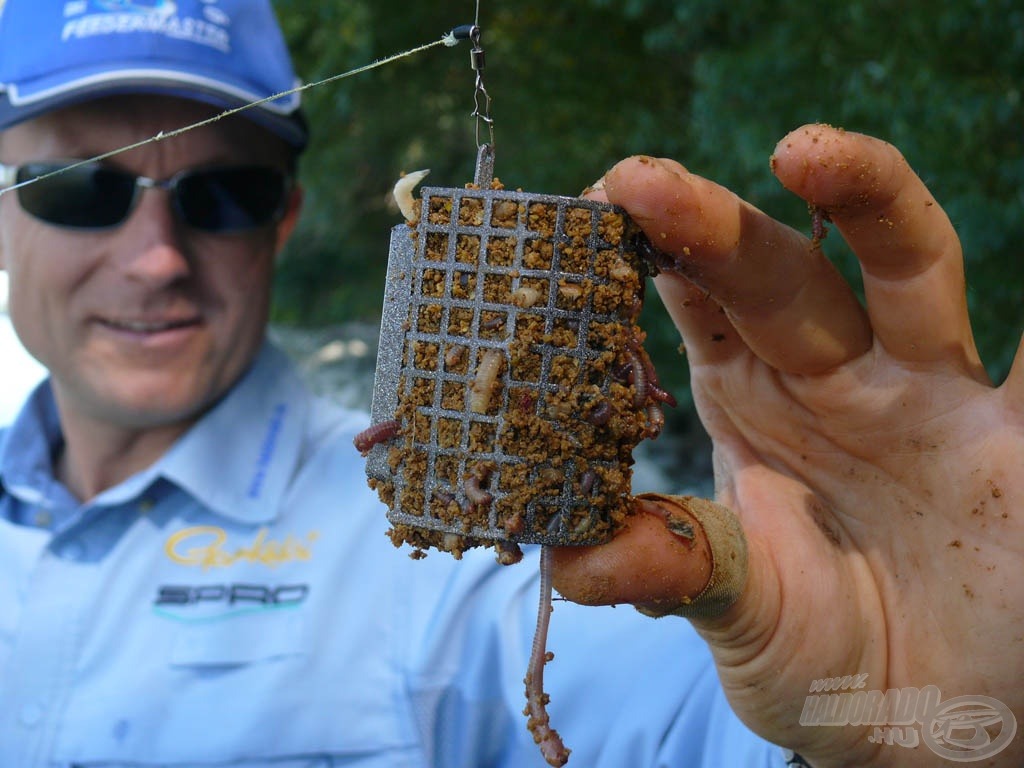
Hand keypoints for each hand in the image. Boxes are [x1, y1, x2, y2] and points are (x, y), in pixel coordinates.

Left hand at [553, 124, 1023, 766]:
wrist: (922, 720)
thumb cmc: (816, 654)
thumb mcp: (735, 610)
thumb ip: (671, 569)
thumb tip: (566, 563)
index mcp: (747, 401)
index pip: (691, 300)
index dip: (643, 254)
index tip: (585, 215)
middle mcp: (831, 376)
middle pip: (775, 274)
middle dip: (713, 225)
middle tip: (642, 182)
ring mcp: (925, 392)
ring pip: (902, 271)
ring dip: (866, 204)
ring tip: (806, 154)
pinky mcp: (1013, 436)